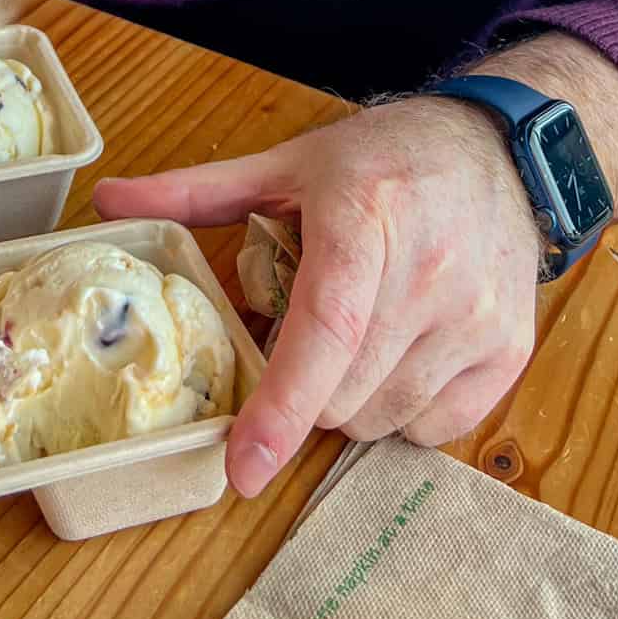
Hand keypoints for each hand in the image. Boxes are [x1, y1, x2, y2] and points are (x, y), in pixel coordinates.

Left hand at [96, 99, 540, 496]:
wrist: (497, 150)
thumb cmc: (383, 160)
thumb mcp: (288, 165)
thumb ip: (196, 191)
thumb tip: (107, 201)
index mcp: (365, 216)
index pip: (325, 328)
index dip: (280, 405)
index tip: (241, 468)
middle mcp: (430, 269)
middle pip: (344, 391)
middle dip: (302, 392)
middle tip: (299, 340)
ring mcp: (477, 315)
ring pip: (384, 418)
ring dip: (349, 404)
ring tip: (351, 342)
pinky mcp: (510, 350)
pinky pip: (436, 429)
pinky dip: (402, 412)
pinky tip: (397, 356)